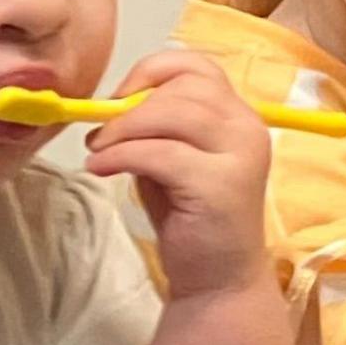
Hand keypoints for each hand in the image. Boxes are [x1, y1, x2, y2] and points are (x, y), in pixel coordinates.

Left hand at [83, 51, 273, 298]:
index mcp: (238, 116)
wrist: (217, 280)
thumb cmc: (190, 218)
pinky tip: (100, 168)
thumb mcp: (170, 159)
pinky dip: (122, 155)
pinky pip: (161, 153)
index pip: (198, 65)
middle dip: (130, 106)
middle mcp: (247, 128)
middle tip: (99, 134)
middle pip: (182, 88)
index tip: (119, 98)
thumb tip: (111, 105)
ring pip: (171, 114)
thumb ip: (155, 127)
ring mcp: (240, 155)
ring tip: (98, 151)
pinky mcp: (221, 185)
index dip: (152, 70)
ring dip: (123, 129)